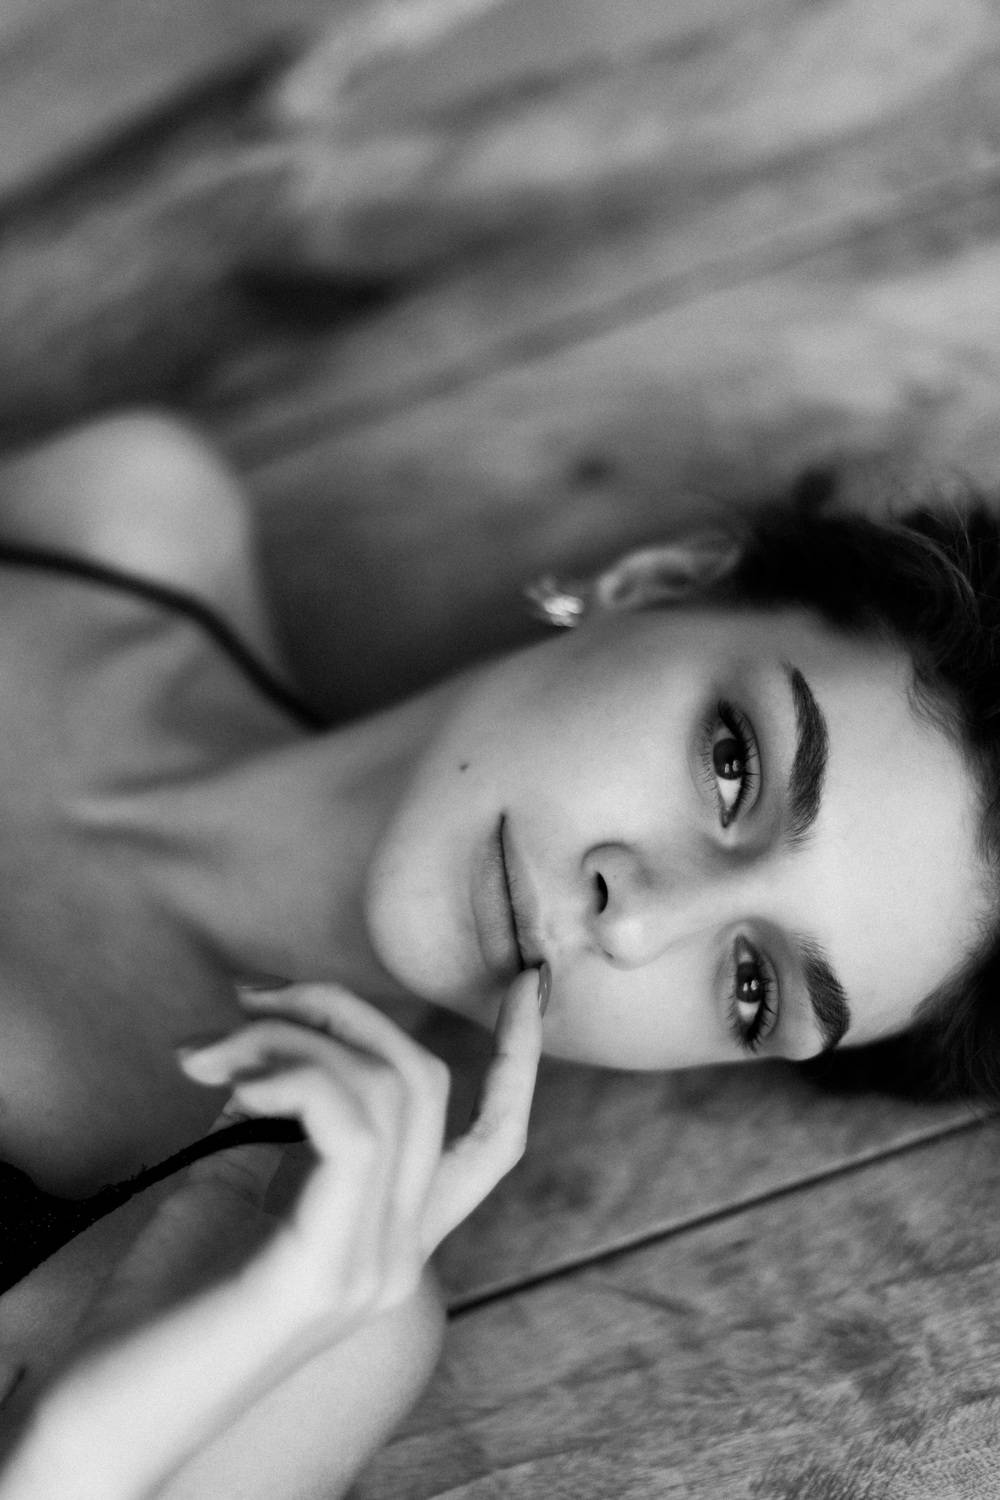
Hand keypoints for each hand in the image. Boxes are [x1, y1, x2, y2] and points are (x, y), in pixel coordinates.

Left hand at [176, 969, 544, 1343]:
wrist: (98, 1421)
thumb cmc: (150, 1311)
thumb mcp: (226, 1188)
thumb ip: (276, 1119)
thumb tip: (282, 1042)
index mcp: (388, 1240)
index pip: (490, 1143)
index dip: (519, 1059)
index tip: (527, 982)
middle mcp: (398, 1257)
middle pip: (426, 1082)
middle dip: (343, 1008)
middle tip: (248, 997)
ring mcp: (371, 1268)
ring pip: (389, 1089)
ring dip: (292, 1037)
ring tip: (208, 1051)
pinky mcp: (325, 1273)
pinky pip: (350, 1127)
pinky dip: (293, 1076)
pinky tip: (232, 1086)